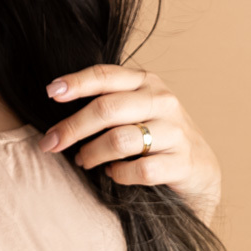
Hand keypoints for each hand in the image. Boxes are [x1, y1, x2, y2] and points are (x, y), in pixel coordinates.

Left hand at [37, 64, 220, 222]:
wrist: (199, 169)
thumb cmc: (155, 137)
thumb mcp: (135, 110)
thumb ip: (106, 103)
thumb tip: (57, 104)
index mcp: (147, 82)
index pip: (106, 76)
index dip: (77, 83)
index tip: (51, 92)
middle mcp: (162, 101)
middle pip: (107, 109)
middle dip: (72, 127)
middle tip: (50, 144)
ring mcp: (175, 131)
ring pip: (120, 140)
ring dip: (92, 153)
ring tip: (83, 161)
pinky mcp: (182, 162)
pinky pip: (140, 170)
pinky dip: (119, 174)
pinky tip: (113, 174)